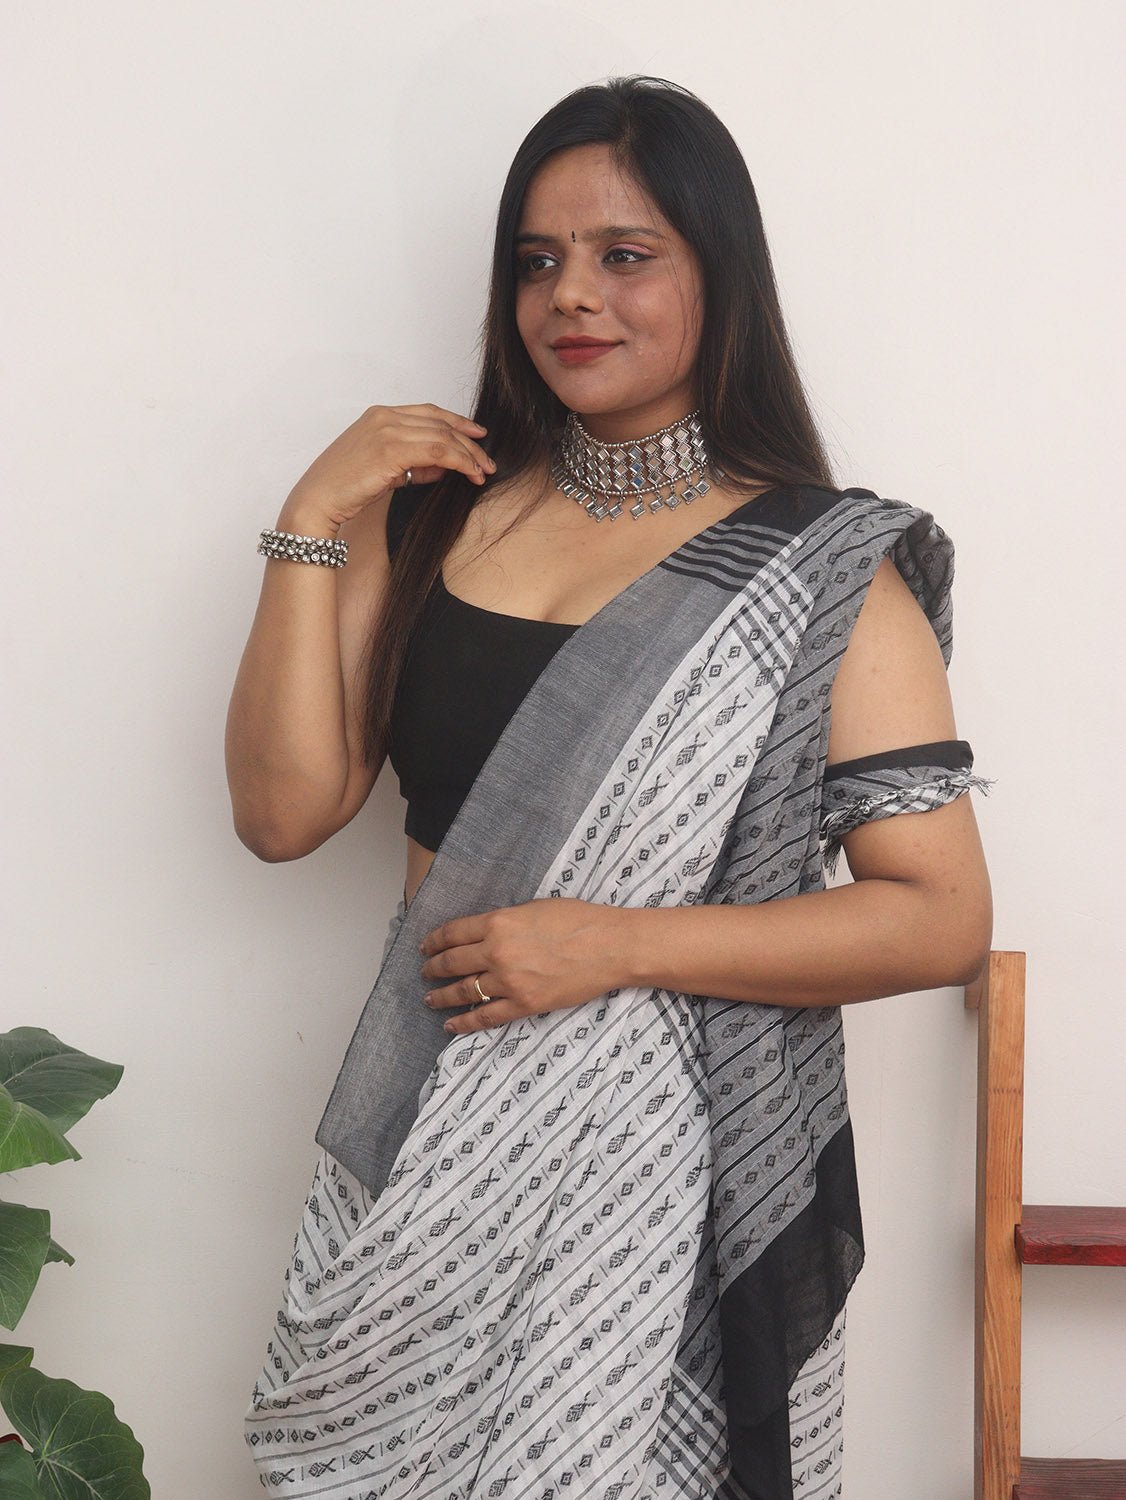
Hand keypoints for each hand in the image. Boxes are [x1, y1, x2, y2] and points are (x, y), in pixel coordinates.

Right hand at [282, 402, 496, 532]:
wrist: (318, 500)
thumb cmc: (344, 488)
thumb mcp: (383, 470)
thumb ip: (413, 464)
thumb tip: (444, 467)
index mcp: (379, 415)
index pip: (429, 413)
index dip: (457, 422)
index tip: (477, 435)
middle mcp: (385, 417)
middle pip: (440, 423)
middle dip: (469, 442)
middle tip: (487, 461)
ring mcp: (388, 430)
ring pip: (443, 437)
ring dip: (469, 455)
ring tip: (483, 472)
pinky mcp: (391, 450)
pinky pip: (438, 451)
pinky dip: (459, 462)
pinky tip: (470, 474)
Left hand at [417, 898, 625, 1035]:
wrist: (610, 946)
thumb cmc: (579, 920)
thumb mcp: (534, 908)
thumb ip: (505, 921)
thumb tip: (486, 931)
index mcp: (498, 923)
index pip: (453, 933)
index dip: (434, 941)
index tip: (425, 946)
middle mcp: (497, 952)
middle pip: (451, 962)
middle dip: (433, 968)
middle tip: (424, 972)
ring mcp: (509, 981)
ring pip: (463, 991)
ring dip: (442, 996)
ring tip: (430, 999)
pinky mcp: (524, 1004)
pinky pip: (485, 1016)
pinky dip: (464, 1022)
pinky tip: (451, 1024)